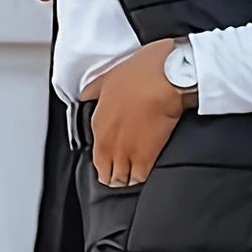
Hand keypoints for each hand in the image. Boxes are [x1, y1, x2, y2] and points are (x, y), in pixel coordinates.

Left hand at [82, 41, 182, 186]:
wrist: (166, 79)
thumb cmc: (141, 73)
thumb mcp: (107, 76)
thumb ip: (93, 90)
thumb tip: (85, 94)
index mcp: (98, 124)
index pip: (95, 154)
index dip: (102, 157)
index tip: (108, 156)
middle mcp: (109, 142)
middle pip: (106, 173)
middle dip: (111, 174)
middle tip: (117, 174)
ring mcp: (127, 152)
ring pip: (121, 179)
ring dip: (125, 178)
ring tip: (129, 176)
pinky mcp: (147, 158)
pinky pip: (140, 177)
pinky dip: (141, 177)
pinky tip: (143, 173)